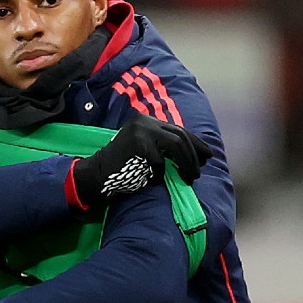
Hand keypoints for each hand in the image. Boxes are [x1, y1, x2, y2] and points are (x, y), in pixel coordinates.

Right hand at [73, 114, 212, 205]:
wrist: (96, 174)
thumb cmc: (122, 167)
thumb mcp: (144, 150)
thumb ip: (162, 147)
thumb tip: (194, 157)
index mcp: (146, 121)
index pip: (178, 129)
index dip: (196, 143)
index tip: (207, 156)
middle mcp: (144, 121)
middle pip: (180, 136)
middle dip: (194, 155)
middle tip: (198, 172)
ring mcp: (141, 131)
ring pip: (176, 145)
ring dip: (186, 164)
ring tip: (190, 178)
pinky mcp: (138, 144)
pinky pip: (159, 162)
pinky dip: (159, 175)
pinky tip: (155, 181)